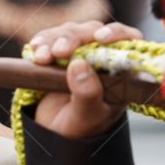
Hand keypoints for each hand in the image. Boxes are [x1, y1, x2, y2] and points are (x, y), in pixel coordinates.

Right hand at [28, 20, 142, 138]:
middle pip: (93, 32)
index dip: (118, 33)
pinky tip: (34, 53)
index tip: (101, 37)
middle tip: (59, 52)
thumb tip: (79, 64)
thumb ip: (87, 94)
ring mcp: (79, 52)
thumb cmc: (80, 128)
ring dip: (53, 40)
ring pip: (70, 31)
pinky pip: (50, 37)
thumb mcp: (86, 117)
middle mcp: (101, 57)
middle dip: (74, 38)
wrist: (54, 133)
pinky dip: (41, 42)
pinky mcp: (58, 52)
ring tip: (42, 58)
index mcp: (119, 72)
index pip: (129, 41)